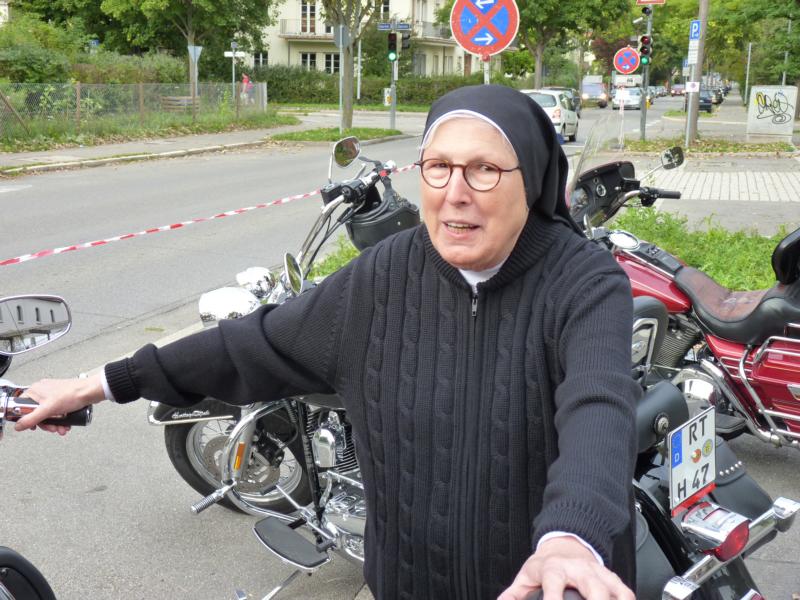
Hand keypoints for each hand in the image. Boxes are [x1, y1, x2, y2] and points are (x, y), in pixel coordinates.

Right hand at [13, 375, 105, 434]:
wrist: (90, 392)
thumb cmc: (72, 394)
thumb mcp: (48, 410)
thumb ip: (31, 419)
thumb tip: (18, 426)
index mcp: (35, 390)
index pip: (21, 406)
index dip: (26, 418)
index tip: (33, 426)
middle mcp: (42, 391)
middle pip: (36, 413)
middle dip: (45, 424)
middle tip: (51, 428)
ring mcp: (52, 395)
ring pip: (47, 414)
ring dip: (54, 424)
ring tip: (61, 428)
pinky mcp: (61, 399)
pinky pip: (56, 412)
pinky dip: (60, 420)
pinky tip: (65, 425)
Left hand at [497, 537, 633, 599]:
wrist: (565, 545)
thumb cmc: (545, 565)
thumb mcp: (526, 576)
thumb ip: (513, 595)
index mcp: (554, 568)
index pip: (554, 583)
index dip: (554, 598)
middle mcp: (577, 569)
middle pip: (591, 587)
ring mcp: (596, 573)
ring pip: (611, 589)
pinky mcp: (611, 578)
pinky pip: (624, 592)